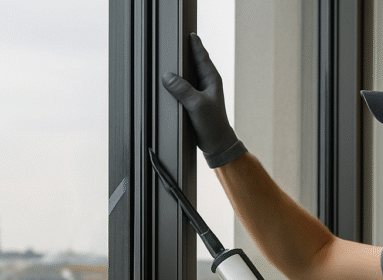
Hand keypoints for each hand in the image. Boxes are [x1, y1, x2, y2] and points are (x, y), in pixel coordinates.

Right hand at [161, 33, 246, 167]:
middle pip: (193, 62)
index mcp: (212, 79)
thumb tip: (167, 75)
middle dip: (184, 52)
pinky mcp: (193, 102)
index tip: (187, 32)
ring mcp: (200, 92)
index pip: (201, 55)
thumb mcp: (196, 105)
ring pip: (187, 75)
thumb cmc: (212, 125)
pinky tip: (166, 82)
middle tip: (172, 41)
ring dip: (178, 68)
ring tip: (166, 58)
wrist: (217, 145)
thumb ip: (182, 89)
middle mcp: (206, 83)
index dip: (194, 43)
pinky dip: (175, 83)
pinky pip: (182, 87)